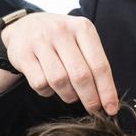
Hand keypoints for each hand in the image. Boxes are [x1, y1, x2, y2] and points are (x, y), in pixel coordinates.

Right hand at [0, 12, 117, 114]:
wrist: (24, 26)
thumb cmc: (59, 39)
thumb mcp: (79, 40)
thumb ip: (92, 63)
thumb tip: (105, 98)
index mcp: (82, 28)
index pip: (100, 65)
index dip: (107, 91)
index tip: (111, 109)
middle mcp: (62, 32)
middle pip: (81, 75)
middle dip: (89, 98)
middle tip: (93, 110)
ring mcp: (41, 42)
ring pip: (60, 81)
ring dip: (68, 95)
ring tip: (70, 95)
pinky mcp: (23, 54)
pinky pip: (40, 83)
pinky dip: (47, 92)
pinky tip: (49, 86)